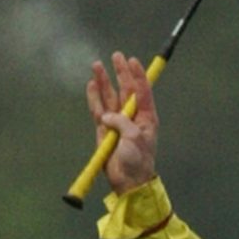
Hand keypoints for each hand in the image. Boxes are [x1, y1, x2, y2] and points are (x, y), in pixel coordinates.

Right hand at [86, 52, 158, 193]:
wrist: (128, 182)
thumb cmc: (138, 161)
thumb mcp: (134, 138)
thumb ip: (122, 122)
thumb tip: (106, 115)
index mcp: (146, 117)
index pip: (142, 91)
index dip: (137, 75)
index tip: (132, 60)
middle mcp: (132, 116)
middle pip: (125, 89)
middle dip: (120, 72)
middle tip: (116, 56)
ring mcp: (117, 122)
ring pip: (109, 97)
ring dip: (104, 81)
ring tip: (97, 65)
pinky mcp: (104, 130)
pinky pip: (98, 109)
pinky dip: (94, 97)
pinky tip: (92, 85)